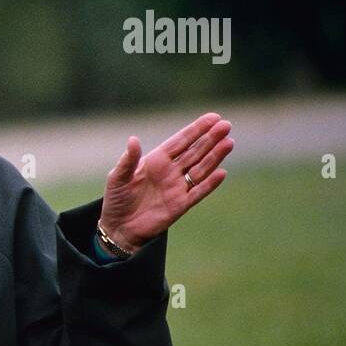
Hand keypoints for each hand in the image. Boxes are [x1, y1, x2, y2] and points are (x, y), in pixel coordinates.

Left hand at [100, 112, 233, 250]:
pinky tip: (222, 172)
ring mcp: (177, 187)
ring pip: (200, 169)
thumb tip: (133, 139)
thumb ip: (128, 160)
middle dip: (210, 139)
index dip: (196, 130)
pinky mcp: (180, 205)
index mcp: (156, 161)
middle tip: (226, 125)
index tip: (213, 117)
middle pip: (194, 152)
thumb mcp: (118, 178)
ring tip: (228, 142)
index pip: (180, 142)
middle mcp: (170, 171)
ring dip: (214, 156)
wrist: (118, 227)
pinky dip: (210, 183)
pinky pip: (198, 192)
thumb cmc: (116, 199)